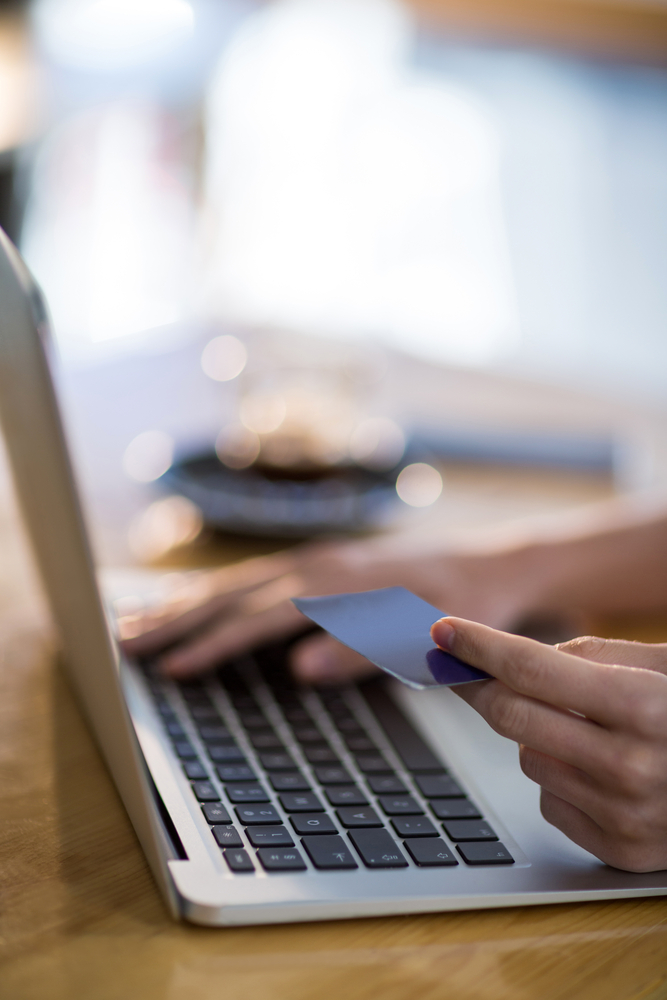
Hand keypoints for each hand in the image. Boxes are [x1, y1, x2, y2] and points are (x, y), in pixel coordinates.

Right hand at [119, 535, 538, 681]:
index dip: (215, 644)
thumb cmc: (469, 606)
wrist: (499, 565)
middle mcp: (321, 564)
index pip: (263, 617)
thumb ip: (366, 651)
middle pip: (235, 593)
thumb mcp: (431, 636)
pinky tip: (191, 603)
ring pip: (237, 582)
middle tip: (124, 644)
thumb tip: (299, 668)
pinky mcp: (321, 564)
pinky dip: (215, 592)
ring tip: (135, 623)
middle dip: (179, 619)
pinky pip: (254, 578)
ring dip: (185, 604)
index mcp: (343, 583)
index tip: (173, 669)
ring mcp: (319, 559)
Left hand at [431, 617, 666, 872]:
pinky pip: (550, 800)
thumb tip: (513, 659)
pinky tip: (603, 770)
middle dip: (479, 687)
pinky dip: (560, 777)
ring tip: (587, 727)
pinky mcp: (619, 852)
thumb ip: (591, 656)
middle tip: (464, 668)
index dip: (479, 646)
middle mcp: (631, 766)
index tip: (441, 631)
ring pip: (527, 758)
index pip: (532, 669)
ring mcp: (624, 816)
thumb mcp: (664, 664)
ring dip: (535, 734)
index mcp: (644, 707)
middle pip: (512, 718)